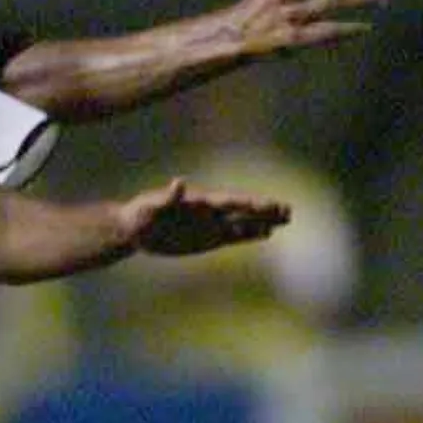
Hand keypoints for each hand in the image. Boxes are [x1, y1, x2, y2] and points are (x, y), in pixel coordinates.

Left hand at [121, 178, 290, 255]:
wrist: (134, 229)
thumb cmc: (140, 213)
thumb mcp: (151, 205)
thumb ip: (167, 196)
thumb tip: (179, 182)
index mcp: (198, 203)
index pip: (228, 202)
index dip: (247, 203)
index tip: (267, 204)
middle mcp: (209, 213)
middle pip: (242, 211)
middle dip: (264, 211)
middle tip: (289, 210)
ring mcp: (210, 225)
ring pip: (243, 223)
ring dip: (263, 221)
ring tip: (286, 219)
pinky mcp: (207, 239)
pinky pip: (233, 236)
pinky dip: (250, 235)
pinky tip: (266, 234)